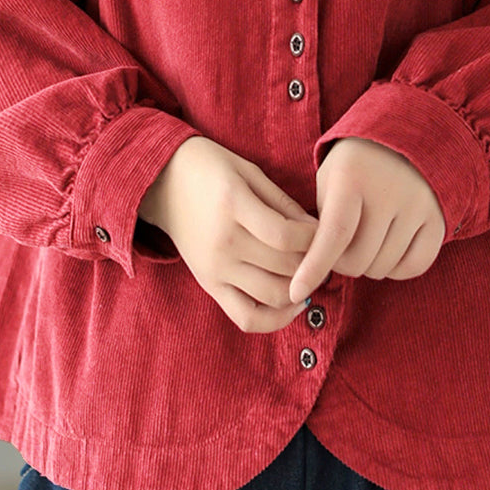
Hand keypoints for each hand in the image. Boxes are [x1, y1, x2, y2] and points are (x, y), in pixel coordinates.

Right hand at [139, 136, 319, 333]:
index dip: (315, 238)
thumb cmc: (210, 169)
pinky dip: (275, 320)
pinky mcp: (209, 285)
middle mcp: (223, 242)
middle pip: (284, 267)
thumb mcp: (248, 172)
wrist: (162, 184)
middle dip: (314, 262)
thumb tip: (317, 231)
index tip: (324, 231)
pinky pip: (246, 318)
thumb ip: (283, 202)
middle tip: (326, 253)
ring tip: (312, 273)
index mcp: (233, 205)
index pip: (286, 236)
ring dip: (301, 288)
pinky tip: (293, 303)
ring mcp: (214, 268)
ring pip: (272, 295)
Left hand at [288, 137, 445, 304]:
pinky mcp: (439, 219)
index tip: (295, 292)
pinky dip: (396, 269)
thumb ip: (319, 222)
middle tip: (341, 246)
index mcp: (353, 177)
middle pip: (358, 260)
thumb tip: (312, 272)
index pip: (334, 234)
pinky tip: (388, 249)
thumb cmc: (356, 166)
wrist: (405, 137)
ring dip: (369, 264)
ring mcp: (418, 205)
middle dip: (342, 263)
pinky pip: (414, 266)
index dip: (314, 267)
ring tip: (366, 238)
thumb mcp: (329, 180)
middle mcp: (390, 190)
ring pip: (384, 267)